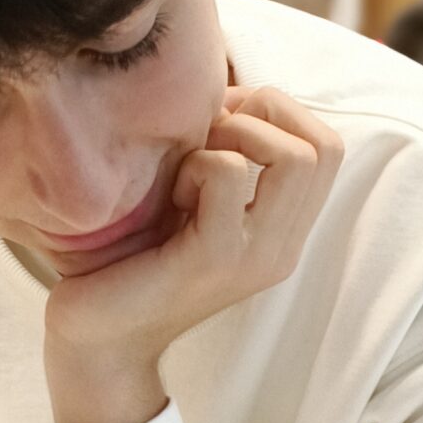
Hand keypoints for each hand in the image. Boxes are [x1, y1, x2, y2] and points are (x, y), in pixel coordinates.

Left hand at [43, 85, 343, 422]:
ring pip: (293, 155)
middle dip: (263, 113)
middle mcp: (281, 249)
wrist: (95, 338)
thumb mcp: (190, 200)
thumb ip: (222, 153)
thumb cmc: (130, 260)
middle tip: (208, 136)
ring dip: (234, 136)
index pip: (327, 147)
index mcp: (282, 234)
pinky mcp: (214, 260)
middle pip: (324, 146)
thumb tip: (225, 84)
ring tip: (191, 167)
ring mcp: (255, 258)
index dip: (276, 112)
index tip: (220, 125)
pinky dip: (196, 164)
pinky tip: (169, 196)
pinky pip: (227, 172)